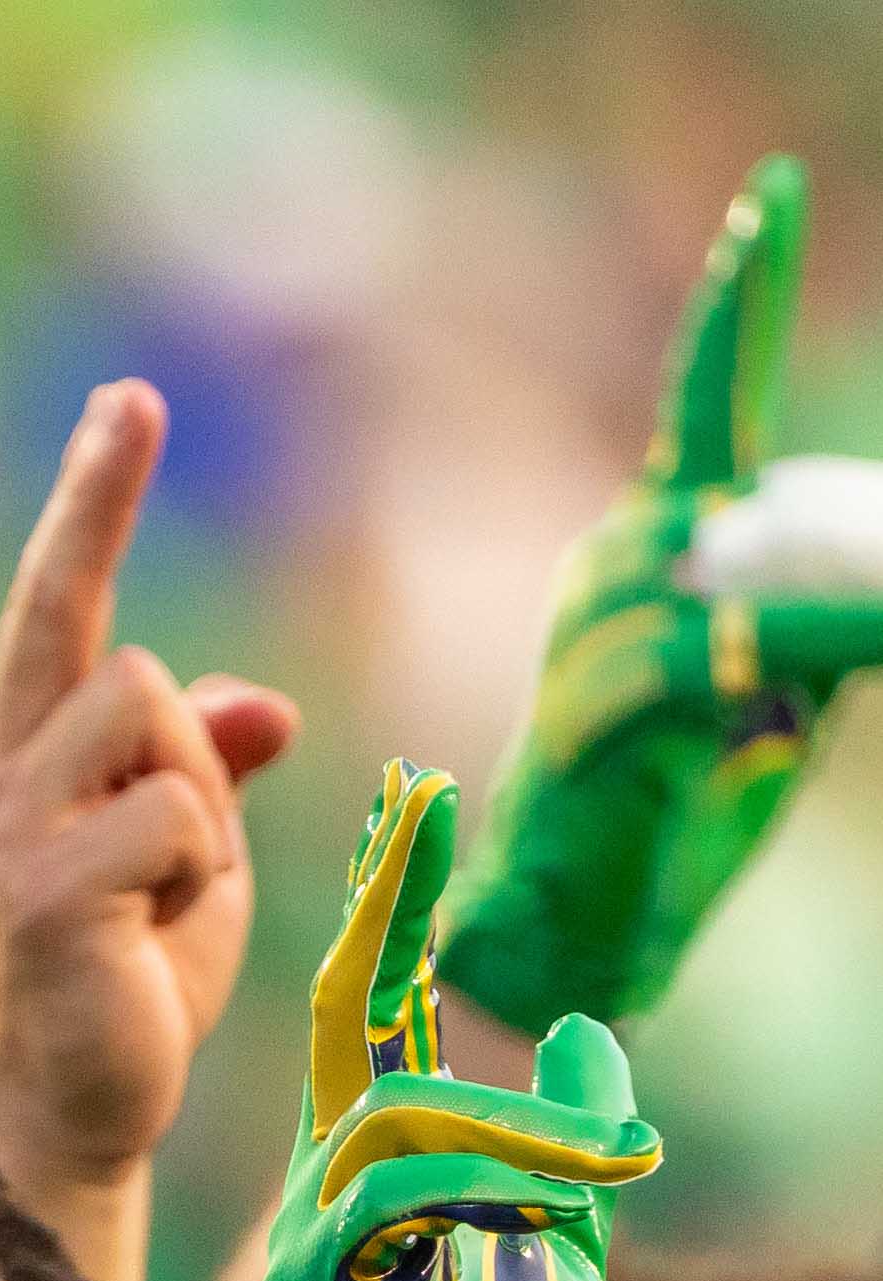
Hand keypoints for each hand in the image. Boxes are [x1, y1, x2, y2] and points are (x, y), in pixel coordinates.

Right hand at [0, 381, 295, 1206]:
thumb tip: (263, 705)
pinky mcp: (39, 896)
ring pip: (155, 727)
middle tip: (174, 867)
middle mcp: (0, 781)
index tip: (131, 398)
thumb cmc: (130, 980)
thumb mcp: (194, 849)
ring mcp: (9, 836)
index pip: (60, 604)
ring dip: (200, 817)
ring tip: (161, 908)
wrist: (79, 1114)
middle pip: (125, 664)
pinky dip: (196, 877)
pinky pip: (174, 818)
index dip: (94, 500)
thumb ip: (209, 763)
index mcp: (27, 757)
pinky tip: (151, 940)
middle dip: (190, 751)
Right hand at [188, 764, 663, 1280]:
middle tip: (419, 809)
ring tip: (615, 1175)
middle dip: (388, 913)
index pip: (369, 1018)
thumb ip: (563, 1145)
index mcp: (366, 1183)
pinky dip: (493, 1191)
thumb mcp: (554, 1252)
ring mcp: (307, 1249)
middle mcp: (320, 1200)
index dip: (385, 910)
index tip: (404, 799)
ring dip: (524, 1128)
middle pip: (358, 1033)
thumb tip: (593, 1030)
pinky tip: (558, 1218)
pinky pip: (400, 1199)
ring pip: (402, 1118)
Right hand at [435, 156, 882, 1032]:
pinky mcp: (599, 713)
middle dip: (737, 339)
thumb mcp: (779, 697)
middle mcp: (615, 572)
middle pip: (707, 450)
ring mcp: (595, 636)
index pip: (706, 404)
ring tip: (862, 640)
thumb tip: (873, 578)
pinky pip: (711, 663)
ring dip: (829, 600)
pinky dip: (797, 657)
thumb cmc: (671, 821)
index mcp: (656, 555)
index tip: (770, 198)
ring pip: (726, 571)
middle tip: (767, 213)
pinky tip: (814, 676)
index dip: (737, 301)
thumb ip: (813, 623)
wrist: (571, 938)